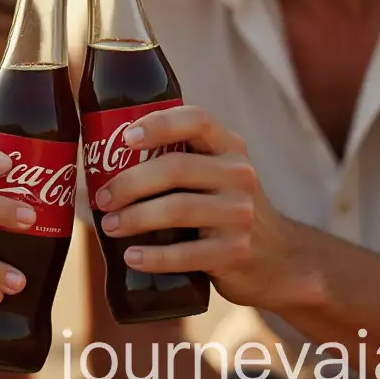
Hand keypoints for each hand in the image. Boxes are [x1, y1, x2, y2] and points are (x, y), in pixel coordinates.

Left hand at [93, 104, 286, 307]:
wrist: (278, 258)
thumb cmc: (226, 208)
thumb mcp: (218, 173)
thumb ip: (182, 157)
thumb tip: (104, 156)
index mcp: (230, 147)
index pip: (196, 120)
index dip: (158, 124)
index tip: (123, 138)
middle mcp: (239, 174)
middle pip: (175, 168)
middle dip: (130, 182)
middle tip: (102, 197)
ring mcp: (240, 214)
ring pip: (177, 209)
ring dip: (134, 218)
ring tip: (109, 225)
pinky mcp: (235, 251)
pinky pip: (185, 254)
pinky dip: (152, 256)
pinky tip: (130, 256)